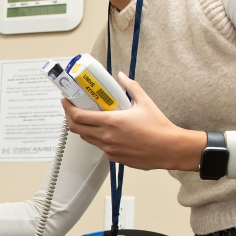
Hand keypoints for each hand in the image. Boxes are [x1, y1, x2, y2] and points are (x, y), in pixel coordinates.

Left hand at [62, 72, 204, 171]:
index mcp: (111, 122)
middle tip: (72, 108)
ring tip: (87, 118)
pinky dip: (98, 138)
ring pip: (87, 139)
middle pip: (77, 129)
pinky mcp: (115, 158)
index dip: (68, 108)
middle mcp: (106, 137)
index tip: (65, 100)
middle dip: (70, 117)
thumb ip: (130, 87)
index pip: (79, 116)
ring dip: (83, 128)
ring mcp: (109, 150)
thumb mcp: (144, 102)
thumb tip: (120, 76)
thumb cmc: (159, 127)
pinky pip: (100, 147)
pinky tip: (106, 131)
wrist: (169, 149)